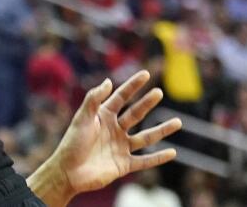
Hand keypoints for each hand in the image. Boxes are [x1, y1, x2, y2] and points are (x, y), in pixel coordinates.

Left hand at [49, 71, 180, 196]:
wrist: (68, 172)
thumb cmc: (72, 143)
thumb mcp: (82, 119)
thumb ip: (93, 100)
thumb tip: (108, 81)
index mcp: (102, 117)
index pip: (120, 97)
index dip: (132, 86)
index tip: (145, 74)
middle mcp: (114, 130)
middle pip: (135, 114)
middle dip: (147, 103)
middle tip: (159, 92)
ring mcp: (120, 147)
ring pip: (146, 138)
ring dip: (162, 130)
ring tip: (178, 122)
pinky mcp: (124, 165)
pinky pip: (145, 161)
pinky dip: (159, 158)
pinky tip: (173, 152)